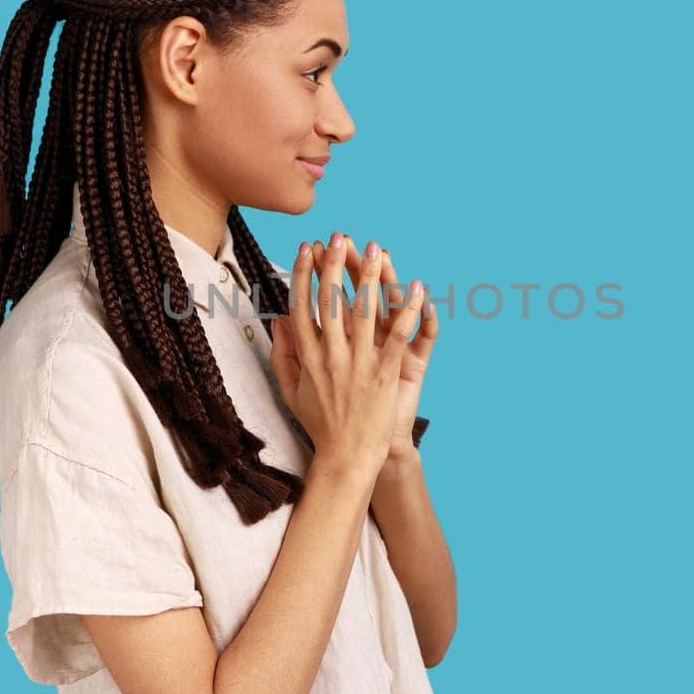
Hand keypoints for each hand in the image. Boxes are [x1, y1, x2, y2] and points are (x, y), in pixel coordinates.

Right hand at [268, 233, 427, 477]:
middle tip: (340, 235)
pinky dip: (407, 309)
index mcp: (307, 356)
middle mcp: (330, 355)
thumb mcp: (291, 390)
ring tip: (375, 248)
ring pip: (363, 310)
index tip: (306, 248)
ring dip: (370, 276)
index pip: (301, 305)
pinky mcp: (384, 373)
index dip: (302, 273)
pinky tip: (415, 287)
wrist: (346, 457)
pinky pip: (398, 334)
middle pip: (330, 300)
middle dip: (335, 263)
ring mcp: (358, 363)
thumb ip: (282, 354)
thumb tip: (277, 320)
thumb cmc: (320, 424)